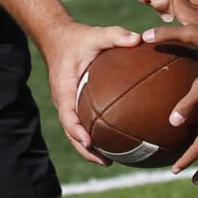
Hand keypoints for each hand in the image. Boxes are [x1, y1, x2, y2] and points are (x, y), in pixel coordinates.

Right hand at [38, 20, 140, 163]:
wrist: (58, 38)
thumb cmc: (78, 38)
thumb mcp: (96, 34)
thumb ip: (116, 35)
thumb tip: (139, 39)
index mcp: (65, 88)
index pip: (68, 115)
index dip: (76, 130)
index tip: (88, 142)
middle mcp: (63, 100)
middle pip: (71, 132)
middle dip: (86, 150)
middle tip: (105, 163)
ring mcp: (67, 104)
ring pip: (75, 132)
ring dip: (89, 149)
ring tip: (110, 162)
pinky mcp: (73, 104)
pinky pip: (81, 123)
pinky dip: (93, 135)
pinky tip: (113, 142)